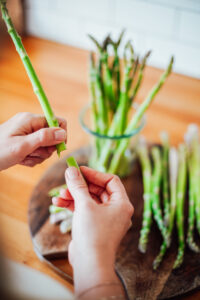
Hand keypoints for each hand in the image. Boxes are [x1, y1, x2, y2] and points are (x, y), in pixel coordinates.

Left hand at [0, 112, 66, 170]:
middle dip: (46, 149)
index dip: (60, 136)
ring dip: (38, 155)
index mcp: (31, 120)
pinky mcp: (25, 140)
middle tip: (33, 154)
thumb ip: (44, 138)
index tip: (56, 149)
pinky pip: (37, 150)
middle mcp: (30, 123)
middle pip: (53, 136)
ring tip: (25, 158)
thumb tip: (63, 133)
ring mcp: (27, 132)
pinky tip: (22, 160)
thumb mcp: (23, 146)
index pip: (57, 122)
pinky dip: (32, 157)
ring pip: (46, 145)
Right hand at [52, 166, 133, 295]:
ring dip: (74, 196)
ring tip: (59, 195)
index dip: (94, 174)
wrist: (90, 264)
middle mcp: (116, 210)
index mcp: (122, 204)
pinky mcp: (95, 226)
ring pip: (89, 200)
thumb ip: (78, 186)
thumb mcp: (84, 205)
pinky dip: (73, 206)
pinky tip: (58, 203)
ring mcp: (105, 219)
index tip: (79, 170)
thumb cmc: (93, 234)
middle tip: (67, 180)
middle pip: (98, 190)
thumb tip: (71, 170)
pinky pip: (85, 210)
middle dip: (81, 186)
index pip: (111, 180)